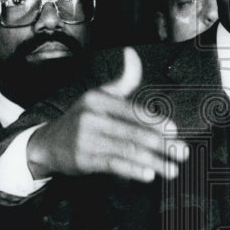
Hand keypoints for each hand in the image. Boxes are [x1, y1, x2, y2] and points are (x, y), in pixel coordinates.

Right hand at [25, 48, 187, 181]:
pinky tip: (149, 175)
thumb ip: (123, 80)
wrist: (47, 143)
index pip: (133, 111)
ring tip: (172, 169)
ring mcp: (86, 140)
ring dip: (154, 162)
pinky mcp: (83, 160)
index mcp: (98, 99)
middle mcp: (90, 117)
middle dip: (162, 144)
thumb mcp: (99, 95)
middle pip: (133, 132)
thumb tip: (132, 54)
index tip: (175, 131)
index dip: (155, 121)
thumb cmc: (81, 118)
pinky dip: (132, 170)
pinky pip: (113, 165)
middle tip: (182, 152)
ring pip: (127, 151)